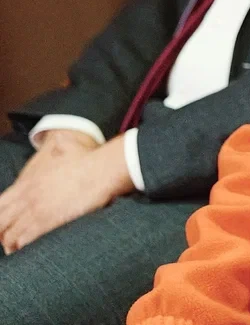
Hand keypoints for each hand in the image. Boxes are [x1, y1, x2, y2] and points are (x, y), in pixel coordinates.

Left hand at [0, 133, 133, 252]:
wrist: (102, 170)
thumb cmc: (88, 159)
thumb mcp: (67, 146)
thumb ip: (59, 145)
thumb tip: (59, 137)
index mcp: (28, 181)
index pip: (0, 203)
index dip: (0, 215)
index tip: (3, 223)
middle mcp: (27, 196)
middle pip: (1, 221)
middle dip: (2, 232)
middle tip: (7, 240)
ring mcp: (35, 209)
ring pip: (10, 234)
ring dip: (10, 243)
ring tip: (14, 249)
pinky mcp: (47, 221)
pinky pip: (25, 239)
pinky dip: (22, 246)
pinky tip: (25, 249)